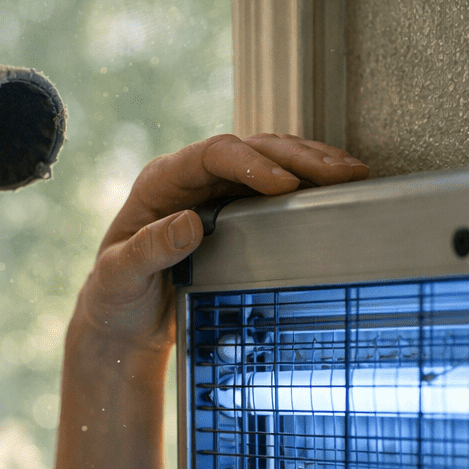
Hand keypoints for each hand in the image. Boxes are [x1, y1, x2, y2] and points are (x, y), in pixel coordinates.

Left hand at [74, 133, 368, 349]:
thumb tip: (188, 223)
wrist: (123, 318)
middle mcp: (190, 178)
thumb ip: (148, 250)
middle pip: (250, 150)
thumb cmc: (115, 297)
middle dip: (297, 158)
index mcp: (160, 182)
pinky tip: (339, 187)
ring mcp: (216, 191)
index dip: (250, 163)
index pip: (210, 156)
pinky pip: (277, 184)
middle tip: (340, 175)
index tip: (285, 185)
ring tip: (353, 175)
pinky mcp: (237, 211)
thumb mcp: (120, 277)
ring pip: (270, 160)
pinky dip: (309, 183)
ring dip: (312, 163)